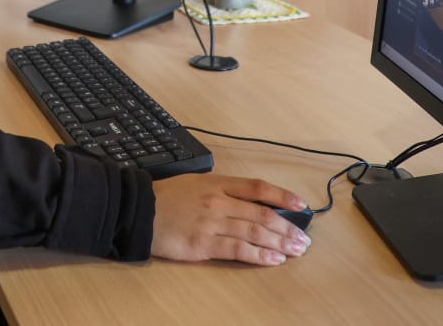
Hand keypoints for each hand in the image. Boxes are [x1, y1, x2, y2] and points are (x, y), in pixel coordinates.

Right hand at [149, 175, 310, 265]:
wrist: (139, 212)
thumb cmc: (166, 197)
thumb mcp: (196, 182)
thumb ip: (221, 189)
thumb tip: (248, 200)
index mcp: (217, 183)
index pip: (258, 188)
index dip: (282, 196)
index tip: (301, 205)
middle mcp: (219, 202)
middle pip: (261, 214)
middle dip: (287, 227)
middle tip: (303, 238)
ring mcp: (212, 223)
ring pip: (254, 232)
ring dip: (279, 243)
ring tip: (295, 250)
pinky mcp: (204, 245)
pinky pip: (238, 250)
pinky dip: (259, 255)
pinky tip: (273, 259)